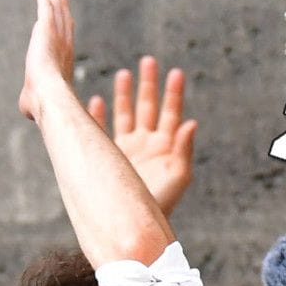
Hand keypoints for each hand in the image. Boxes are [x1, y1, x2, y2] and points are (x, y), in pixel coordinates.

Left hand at [18, 0, 76, 122]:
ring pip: (56, 12)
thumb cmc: (42, 105)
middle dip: (63, 9)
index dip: (66, 31)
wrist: (47, 95)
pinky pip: (44, 5)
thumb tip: (27, 110)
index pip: (65, 43)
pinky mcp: (45, 27)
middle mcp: (63, 47)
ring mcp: (56, 35)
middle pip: (64, 22)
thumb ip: (32, 103)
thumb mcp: (35, 104)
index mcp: (63, 64)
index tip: (67, 21)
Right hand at [88, 57, 197, 215]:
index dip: (173, 92)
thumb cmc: (162, 204)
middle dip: (148, 85)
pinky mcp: (109, 157)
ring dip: (124, 95)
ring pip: (125, 114)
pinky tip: (95, 101)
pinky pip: (101, 131)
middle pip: (147, 106)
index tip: (175, 72)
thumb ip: (184, 150)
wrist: (135, 223)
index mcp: (165, 145)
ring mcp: (127, 149)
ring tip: (124, 73)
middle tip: (148, 61)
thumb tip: (191, 123)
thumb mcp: (178, 177)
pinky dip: (98, 116)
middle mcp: (146, 143)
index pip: (171, 112)